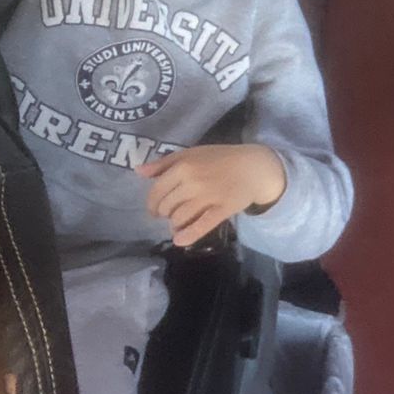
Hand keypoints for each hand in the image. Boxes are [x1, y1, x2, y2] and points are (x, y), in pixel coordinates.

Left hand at [136, 143, 286, 247]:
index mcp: (183, 166)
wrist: (254, 167)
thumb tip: (139, 172)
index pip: (157, 191)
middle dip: (165, 214)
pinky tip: (180, 240)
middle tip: (171, 214)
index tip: (155, 209)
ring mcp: (207, 197)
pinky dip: (187, 236)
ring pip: (180, 218)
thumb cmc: (221, 158)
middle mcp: (192, 182)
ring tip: (179, 223)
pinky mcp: (221, 211)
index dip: (152, 203)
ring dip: (175, 224)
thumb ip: (164, 163)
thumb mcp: (191, 153)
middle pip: (166, 207)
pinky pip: (200, 227)